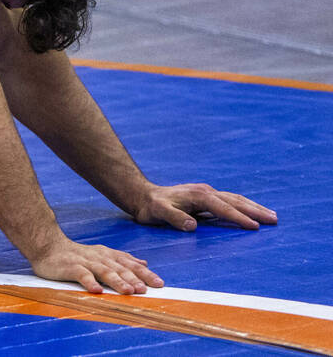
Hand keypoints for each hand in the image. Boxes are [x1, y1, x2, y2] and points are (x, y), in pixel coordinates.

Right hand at [30, 237, 163, 294]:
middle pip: (119, 268)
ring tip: (128, 291)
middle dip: (134, 278)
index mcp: (108, 255)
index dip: (144, 273)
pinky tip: (96, 291)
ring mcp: (85, 261)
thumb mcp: (102, 254)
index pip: (129, 263)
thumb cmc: (75, 254)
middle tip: (145, 290)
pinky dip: (89, 282)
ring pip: (104, 271)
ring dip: (117, 281)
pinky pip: (81, 274)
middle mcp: (99, 257)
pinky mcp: (70, 266)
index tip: (159, 283)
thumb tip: (144, 262)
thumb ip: (122, 259)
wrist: (47, 246)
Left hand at [132, 183, 276, 230]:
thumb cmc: (151, 207)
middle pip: (235, 201)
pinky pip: (230, 202)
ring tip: (271, 216)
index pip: (223, 208)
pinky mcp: (206, 197)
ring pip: (235, 199)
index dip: (238, 217)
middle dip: (255, 210)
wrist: (143, 196)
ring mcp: (207, 193)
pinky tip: (252, 212)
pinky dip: (244, 206)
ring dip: (253, 207)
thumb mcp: (158, 213)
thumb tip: (192, 226)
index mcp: (198, 195)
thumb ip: (174, 218)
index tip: (254, 227)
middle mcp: (205, 192)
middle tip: (274, 220)